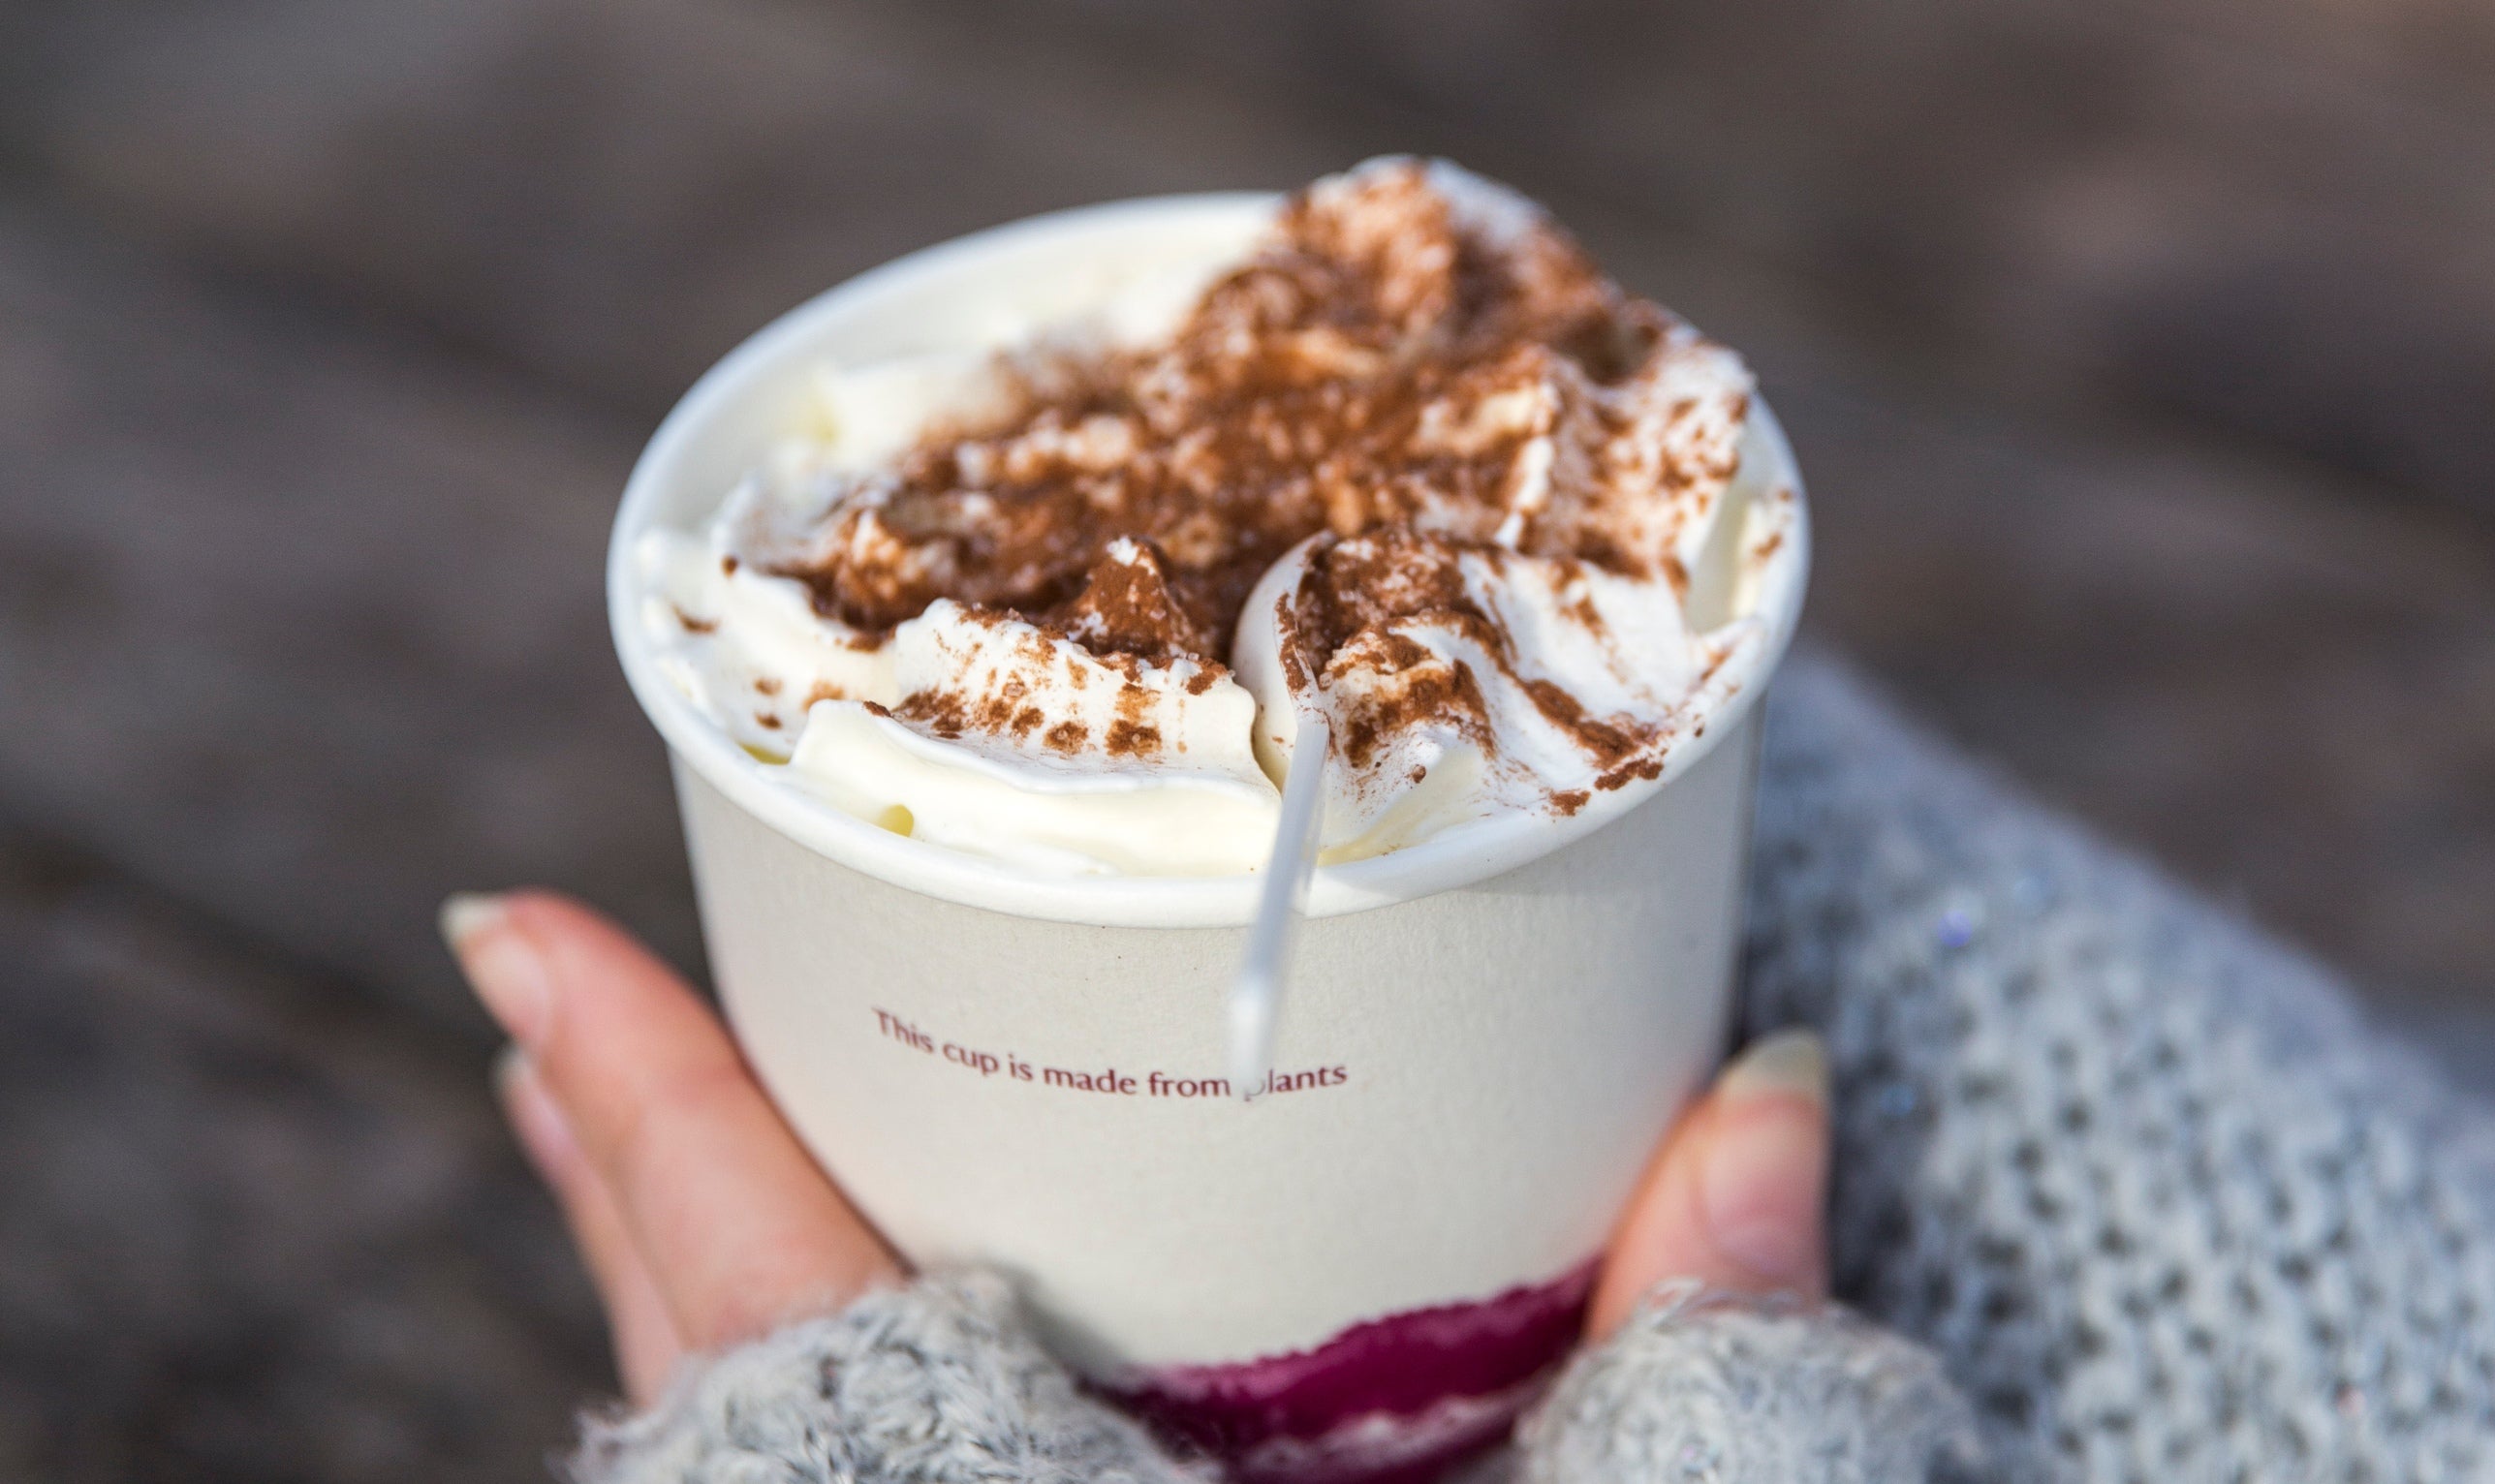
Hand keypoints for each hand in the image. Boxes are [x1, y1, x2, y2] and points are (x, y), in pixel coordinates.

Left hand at [443, 890, 1829, 1403]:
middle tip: (552, 1006)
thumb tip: (1769, 1086)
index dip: (653, 1120)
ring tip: (617, 1140)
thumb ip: (1697, 1344)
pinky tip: (809, 1352)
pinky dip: (768, 1414)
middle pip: (707, 1397)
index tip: (519, 945)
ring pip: (725, 1482)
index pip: (789, 1322)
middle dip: (622, 1185)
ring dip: (676, 1294)